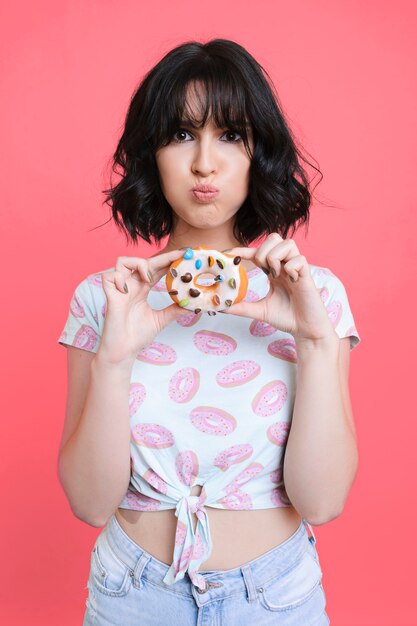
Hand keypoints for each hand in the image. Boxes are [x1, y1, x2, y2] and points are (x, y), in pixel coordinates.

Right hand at [97, 249, 185, 364]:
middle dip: (163, 257)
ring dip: (138, 265)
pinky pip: (110, 276)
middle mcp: (131, 286)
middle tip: (181, 256)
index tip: (185, 256)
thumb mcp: (161, 319)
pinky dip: (119, 277)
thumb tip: (192, 304)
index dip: (168, 261)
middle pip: (145, 262)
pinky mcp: (109, 295)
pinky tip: (128, 289)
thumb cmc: (137, 336)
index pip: (156, 269)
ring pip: (123, 261)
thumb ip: (174, 310)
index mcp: (141, 289)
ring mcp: (119, 289)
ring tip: (148, 279)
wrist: (123, 351)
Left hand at [221, 233, 337, 345]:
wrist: (305, 330)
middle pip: (274, 238)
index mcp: (273, 270)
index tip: (228, 254)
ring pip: (287, 243)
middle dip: (263, 250)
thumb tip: (221, 307)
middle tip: (262, 270)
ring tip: (274, 274)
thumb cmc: (286, 317)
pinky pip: (299, 259)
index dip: (243, 249)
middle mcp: (285, 265)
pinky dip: (290, 268)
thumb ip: (241, 307)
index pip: (257, 252)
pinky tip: (290, 281)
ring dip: (275, 256)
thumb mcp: (259, 310)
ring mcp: (296, 269)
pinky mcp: (307, 275)